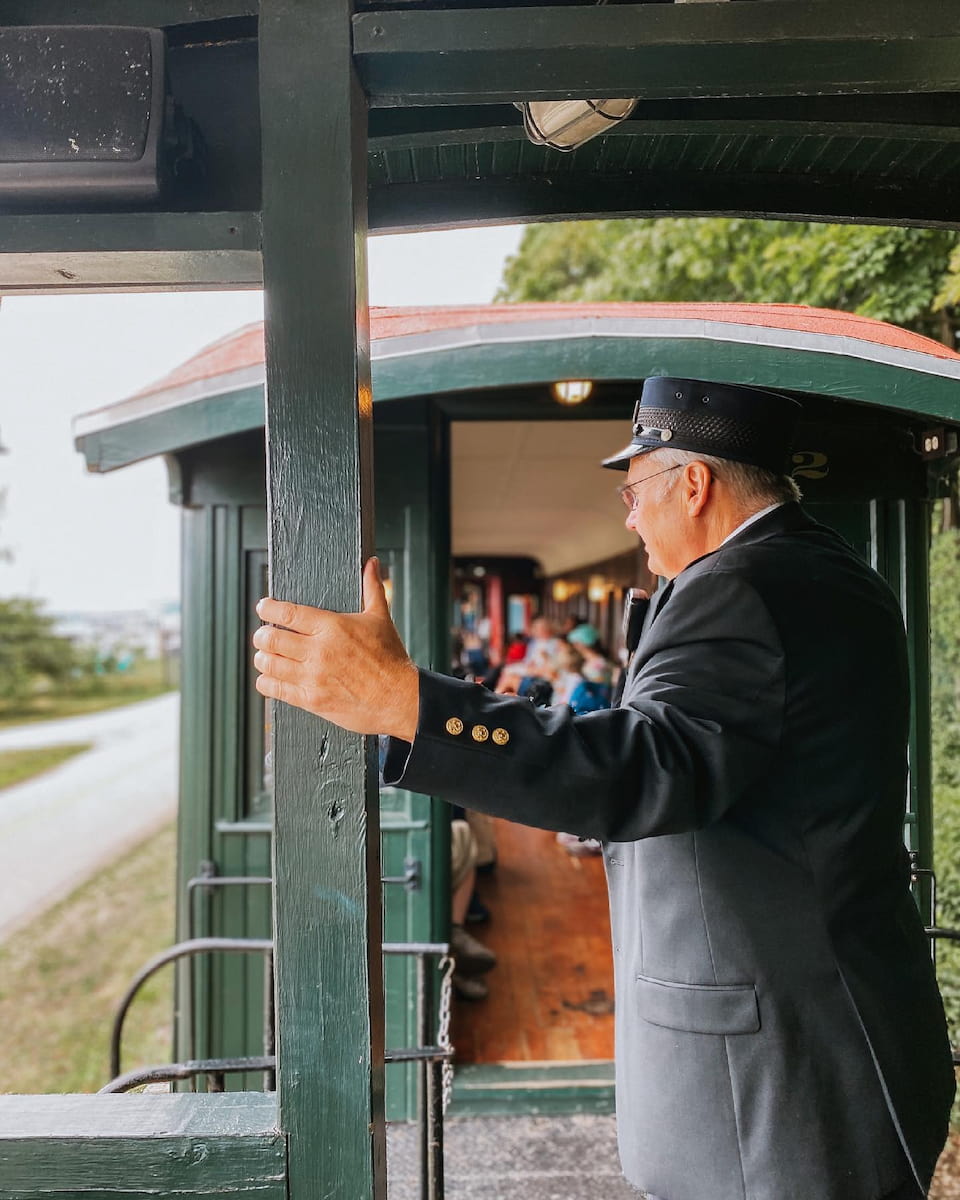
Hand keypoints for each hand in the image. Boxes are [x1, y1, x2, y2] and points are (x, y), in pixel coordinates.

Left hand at [253, 557, 419, 740]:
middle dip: (261, 635)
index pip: (287, 612)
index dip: (268, 608)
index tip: (263, 606)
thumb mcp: (381, 618)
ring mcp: (313, 677)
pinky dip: (266, 681)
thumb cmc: (391, 658)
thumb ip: (372, 588)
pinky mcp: (311, 700)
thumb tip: (372, 563)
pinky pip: (274, 689)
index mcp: (332, 627)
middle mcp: (318, 651)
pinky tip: (271, 677)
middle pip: (270, 638)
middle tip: (263, 634)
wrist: (399, 698)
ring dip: (262, 657)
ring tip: (267, 655)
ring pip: (268, 663)